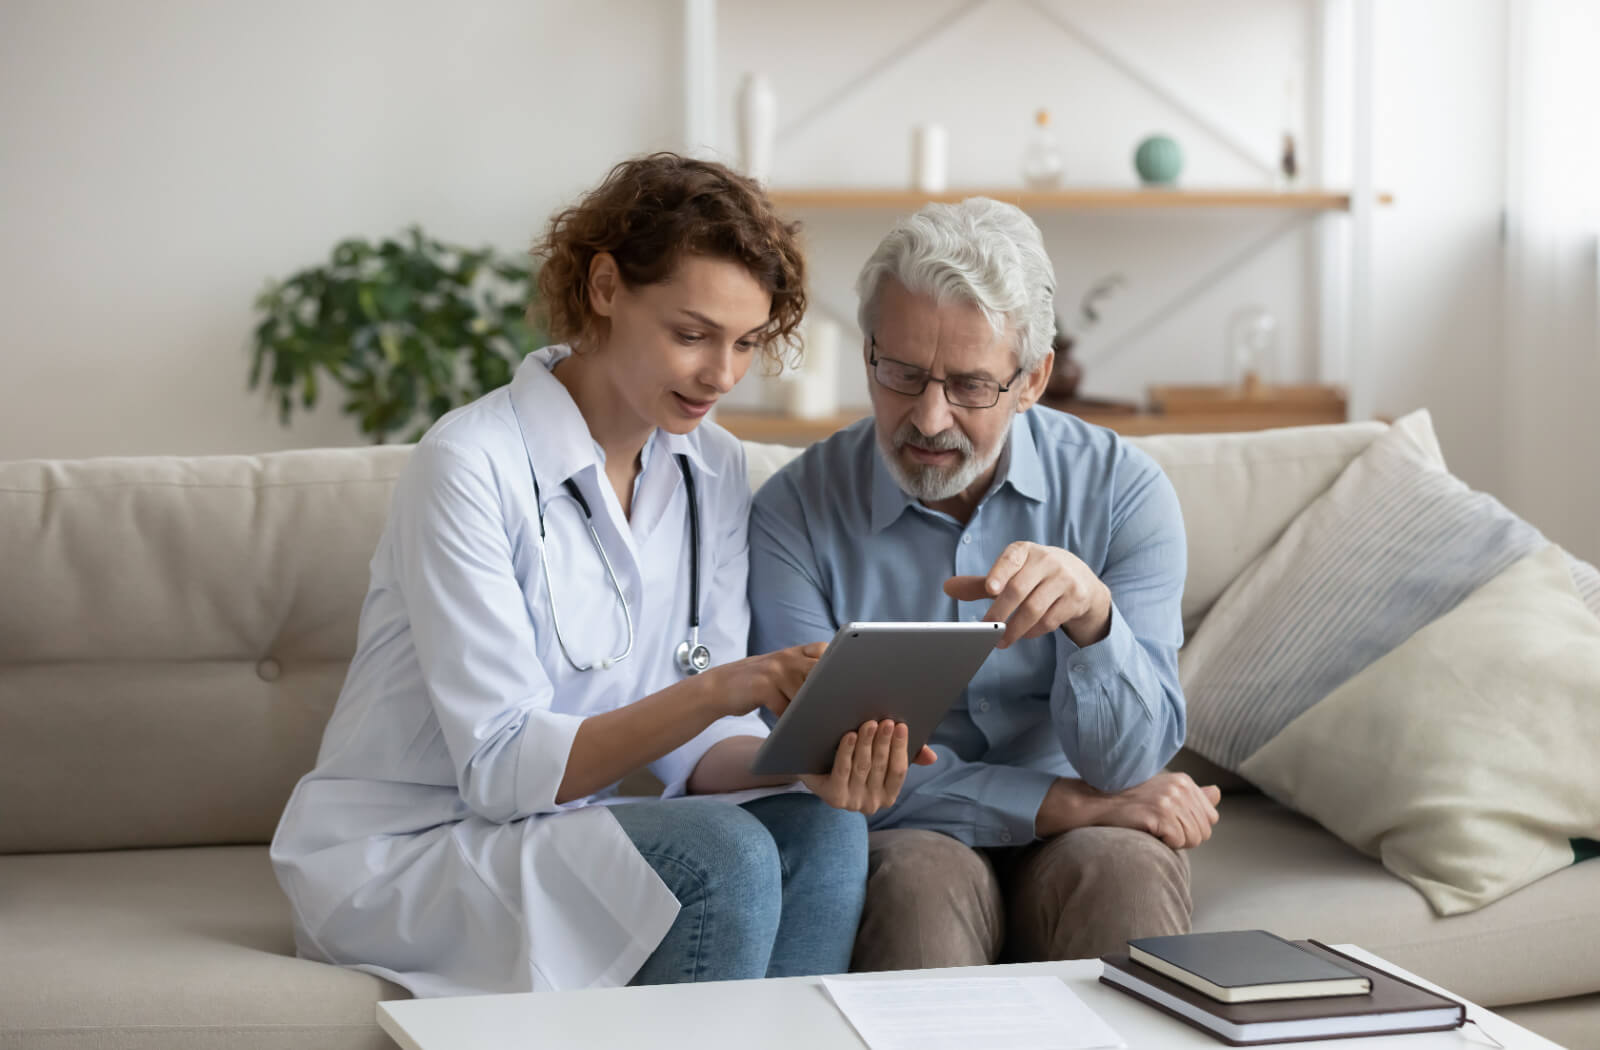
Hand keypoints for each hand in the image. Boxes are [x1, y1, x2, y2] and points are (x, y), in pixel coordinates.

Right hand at [701, 642, 827, 717]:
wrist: (719, 687)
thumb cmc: (757, 683)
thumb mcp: (779, 669)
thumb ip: (802, 670)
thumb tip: (836, 688)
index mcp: (792, 652)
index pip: (823, 650)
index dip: (838, 663)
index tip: (848, 680)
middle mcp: (785, 658)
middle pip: (818, 671)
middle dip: (828, 688)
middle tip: (839, 705)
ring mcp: (774, 672)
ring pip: (804, 693)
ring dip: (810, 710)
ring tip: (818, 722)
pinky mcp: (763, 688)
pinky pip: (785, 708)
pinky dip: (790, 720)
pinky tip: (791, 727)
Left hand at [799, 720, 937, 813]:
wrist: (815, 767)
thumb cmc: (854, 760)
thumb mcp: (880, 758)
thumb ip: (906, 755)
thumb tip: (931, 757)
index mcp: (887, 795)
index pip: (899, 771)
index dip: (901, 747)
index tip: (902, 726)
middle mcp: (871, 803)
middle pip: (880, 767)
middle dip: (884, 742)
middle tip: (886, 721)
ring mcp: (851, 802)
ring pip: (862, 767)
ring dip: (867, 743)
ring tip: (869, 723)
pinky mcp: (833, 796)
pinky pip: (842, 771)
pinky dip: (846, 752)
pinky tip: (850, 735)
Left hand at [943, 541, 1110, 648]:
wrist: (1081, 579)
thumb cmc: (1035, 575)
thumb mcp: (1012, 573)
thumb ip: (981, 583)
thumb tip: (948, 587)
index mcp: (1025, 551)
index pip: (1010, 558)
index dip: (999, 572)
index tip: (990, 589)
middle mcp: (1047, 560)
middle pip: (1018, 590)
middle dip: (999, 613)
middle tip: (984, 630)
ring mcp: (1064, 579)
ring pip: (1034, 608)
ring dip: (1014, 629)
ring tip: (999, 641)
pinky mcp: (1076, 598)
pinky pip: (1050, 620)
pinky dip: (1033, 631)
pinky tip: (1023, 634)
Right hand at [1079, 772, 1221, 849]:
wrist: (1097, 803)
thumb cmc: (1129, 801)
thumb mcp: (1164, 793)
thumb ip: (1192, 796)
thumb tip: (1217, 792)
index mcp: (1184, 781)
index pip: (1211, 817)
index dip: (1191, 827)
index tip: (1169, 822)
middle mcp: (1180, 787)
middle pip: (1204, 831)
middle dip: (1184, 837)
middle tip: (1159, 827)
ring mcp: (1170, 800)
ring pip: (1193, 839)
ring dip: (1174, 842)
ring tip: (1153, 829)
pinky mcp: (1160, 813)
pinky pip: (1178, 842)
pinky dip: (1164, 844)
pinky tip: (1148, 831)